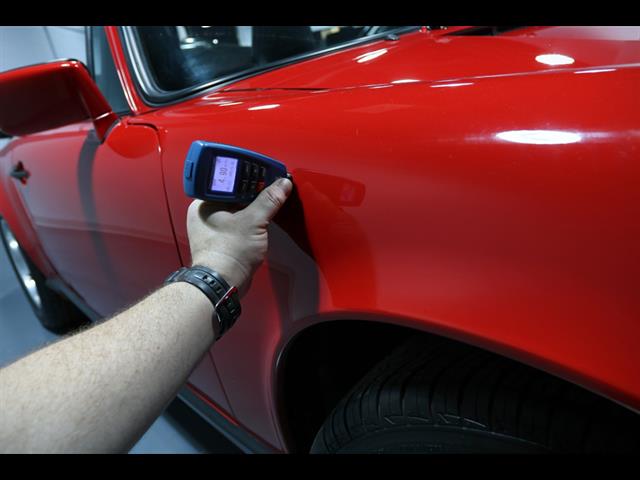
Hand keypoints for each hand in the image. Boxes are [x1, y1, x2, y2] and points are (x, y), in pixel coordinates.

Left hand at [187, 177, 292, 295]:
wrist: (223, 284)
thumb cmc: (227, 254)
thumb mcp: (253, 221)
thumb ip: (269, 200)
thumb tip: (282, 184)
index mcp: (204, 202)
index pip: (225, 179)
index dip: (245, 173)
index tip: (261, 171)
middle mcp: (205, 213)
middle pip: (231, 192)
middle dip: (250, 190)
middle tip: (268, 182)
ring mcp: (212, 227)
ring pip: (234, 207)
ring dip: (251, 204)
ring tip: (266, 198)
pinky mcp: (221, 239)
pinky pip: (236, 221)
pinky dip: (248, 218)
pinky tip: (260, 218)